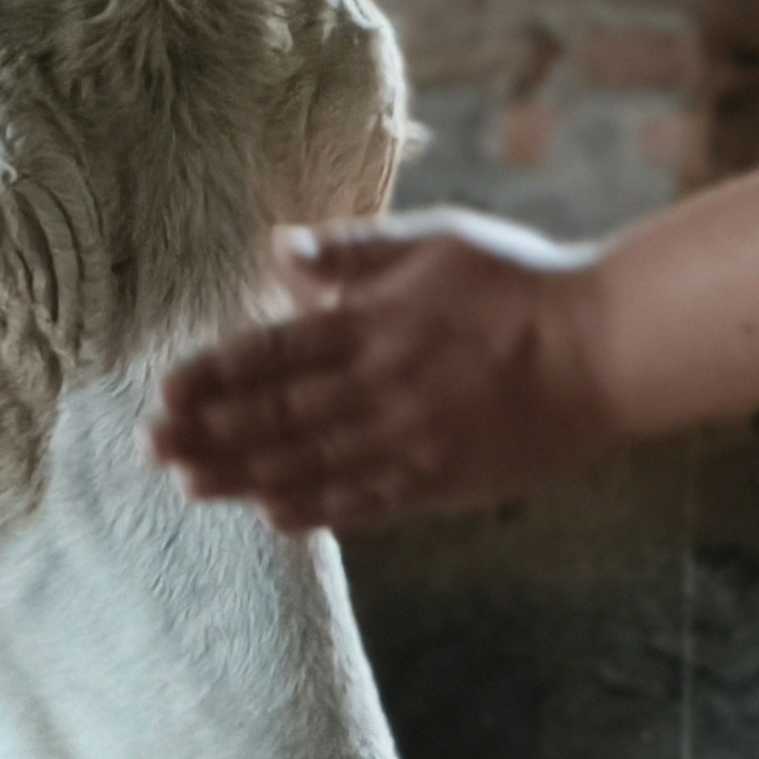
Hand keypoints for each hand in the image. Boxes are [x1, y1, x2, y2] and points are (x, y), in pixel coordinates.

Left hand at [150, 212, 620, 534]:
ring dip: (246, 476)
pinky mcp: (444, 480)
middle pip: (281, 417)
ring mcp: (414, 442)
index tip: (166, 391)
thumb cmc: (519, 282)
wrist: (604, 350)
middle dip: (212, 434)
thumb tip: (281, 249)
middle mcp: (385, 388)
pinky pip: (367, 502)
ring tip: (191, 485)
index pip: (277, 354)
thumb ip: (356, 253)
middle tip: (153, 449)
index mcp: (379, 324)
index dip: (217, 376)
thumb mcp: (436, 243)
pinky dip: (317, 509)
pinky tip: (274, 515)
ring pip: (313, 466)